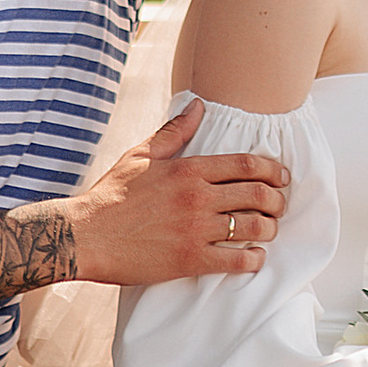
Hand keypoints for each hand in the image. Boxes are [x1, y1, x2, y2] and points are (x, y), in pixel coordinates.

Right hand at [65, 102, 288, 283]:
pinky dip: (252, 259)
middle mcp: (197, 197)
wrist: (85, 235)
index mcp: (188, 169)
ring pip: (252, 227)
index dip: (273, 170)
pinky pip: (236, 261)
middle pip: (257, 194)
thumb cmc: (111, 195)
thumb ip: (174, 131)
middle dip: (277, 200)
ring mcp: (196, 229)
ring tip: (269, 231)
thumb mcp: (141, 156)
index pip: (247, 164)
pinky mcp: (190, 259)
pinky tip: (254, 257)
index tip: (282, 177)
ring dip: (269, 229)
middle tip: (279, 206)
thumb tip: (199, 105)